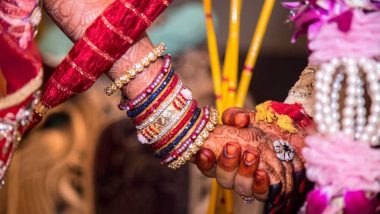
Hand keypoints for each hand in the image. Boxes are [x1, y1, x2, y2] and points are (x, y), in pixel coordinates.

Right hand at [195, 107, 309, 212]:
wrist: (284, 141)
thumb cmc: (258, 130)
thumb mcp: (246, 118)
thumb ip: (236, 115)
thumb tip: (241, 119)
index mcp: (220, 158)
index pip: (205, 164)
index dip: (203, 160)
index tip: (205, 150)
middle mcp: (231, 174)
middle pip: (222, 177)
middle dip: (226, 163)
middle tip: (233, 146)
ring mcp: (247, 184)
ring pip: (240, 186)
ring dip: (244, 172)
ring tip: (252, 155)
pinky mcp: (264, 190)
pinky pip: (260, 193)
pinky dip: (260, 185)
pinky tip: (263, 173)